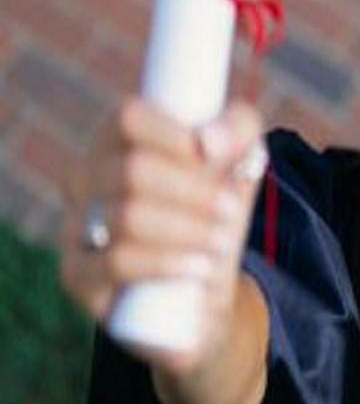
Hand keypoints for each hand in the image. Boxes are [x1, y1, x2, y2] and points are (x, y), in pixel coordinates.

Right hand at [60, 97, 264, 376]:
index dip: (174, 134)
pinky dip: (167, 263)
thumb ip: (238, 131)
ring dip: (188, 228)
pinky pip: (116, 262)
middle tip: (230, 208)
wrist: (204, 286)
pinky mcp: (78, 274)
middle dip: (194, 190)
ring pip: (127, 216)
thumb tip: (212, 141)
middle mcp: (88, 175)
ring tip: (221, 242)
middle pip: (133, 169)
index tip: (215, 153)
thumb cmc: (215, 208)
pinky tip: (200, 267)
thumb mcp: (240, 163)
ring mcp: (76, 224)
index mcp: (120, 138)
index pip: (129, 117)